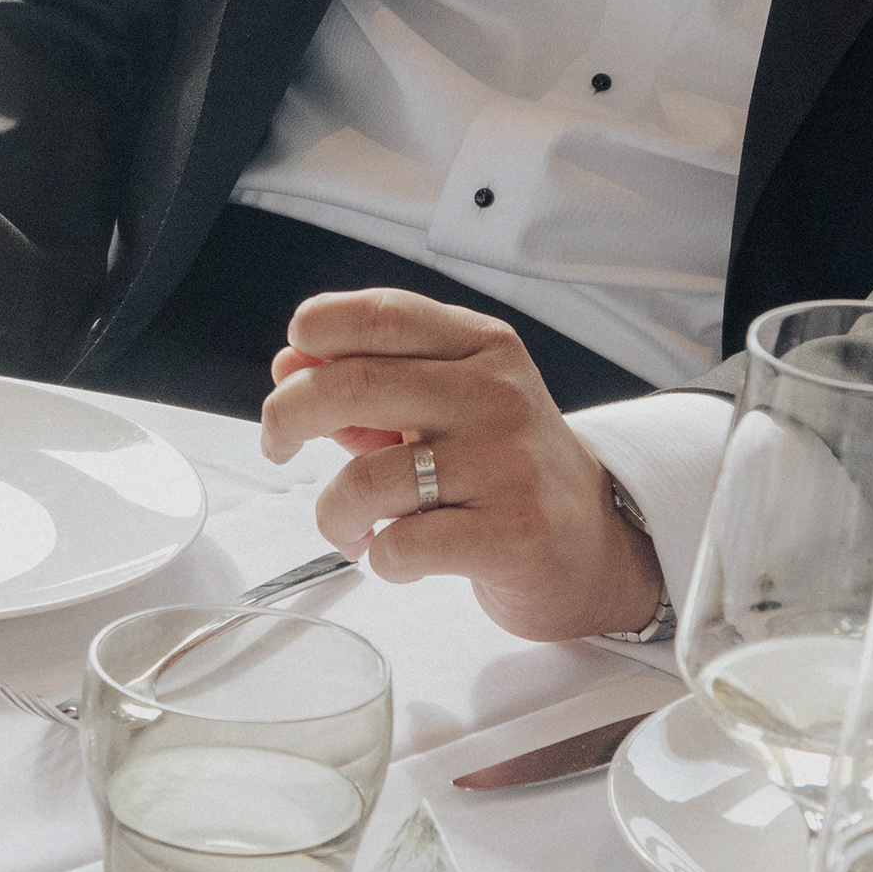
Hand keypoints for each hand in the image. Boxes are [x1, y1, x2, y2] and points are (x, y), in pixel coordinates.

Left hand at [258, 289, 662, 641]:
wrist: (594, 543)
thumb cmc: (505, 469)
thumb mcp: (445, 406)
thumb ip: (368, 386)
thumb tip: (288, 367)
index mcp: (481, 348)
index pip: (381, 314)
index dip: (316, 331)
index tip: (290, 365)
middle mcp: (496, 395)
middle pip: (351, 385)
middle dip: (286, 418)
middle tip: (277, 445)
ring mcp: (506, 464)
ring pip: (365, 481)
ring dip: (333, 513)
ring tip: (348, 525)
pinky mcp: (511, 534)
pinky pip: (399, 546)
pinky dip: (377, 557)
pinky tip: (394, 554)